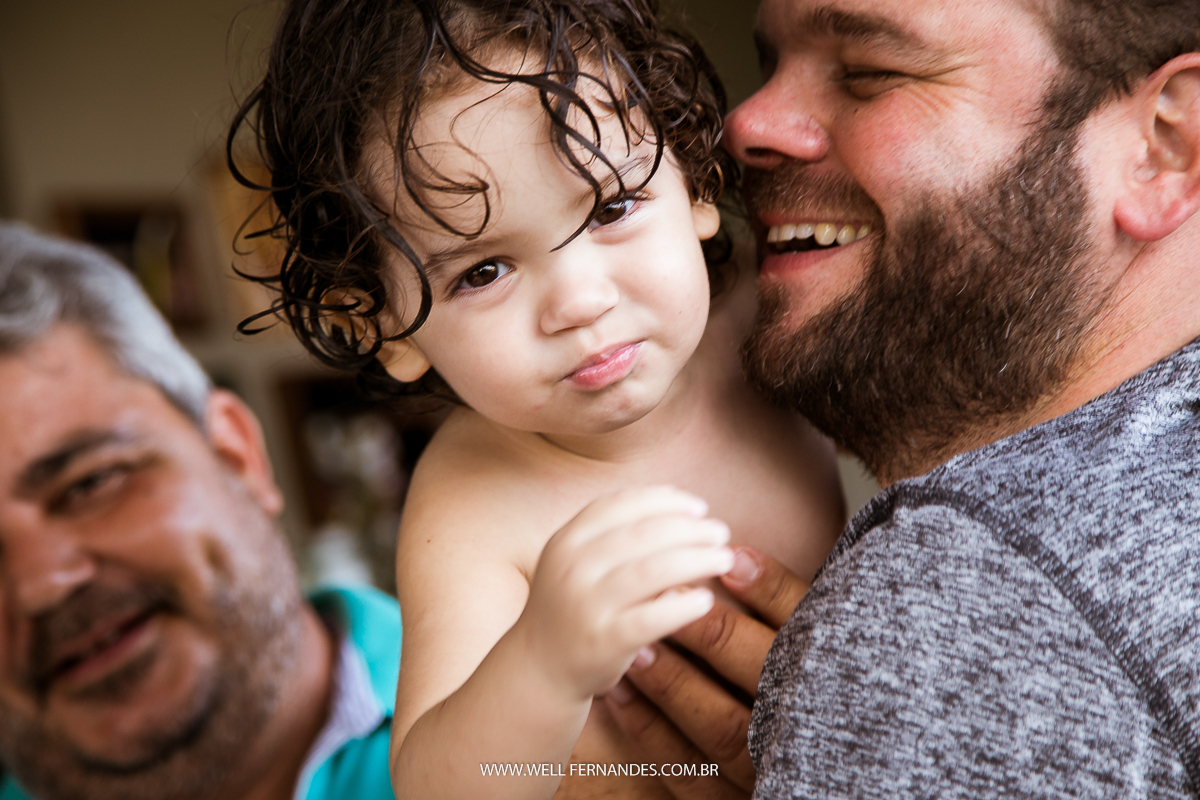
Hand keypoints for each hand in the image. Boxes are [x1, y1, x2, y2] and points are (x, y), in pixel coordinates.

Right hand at [514, 486, 734, 701]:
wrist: (540, 668)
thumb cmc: (576, 606)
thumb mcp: (580, 562)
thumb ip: (618, 535)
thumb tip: (685, 508)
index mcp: (567, 539)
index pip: (622, 504)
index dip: (665, 500)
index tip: (698, 507)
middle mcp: (572, 567)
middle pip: (644, 534)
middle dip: (690, 528)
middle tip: (721, 532)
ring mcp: (586, 604)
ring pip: (653, 571)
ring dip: (697, 559)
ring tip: (724, 558)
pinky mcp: (603, 641)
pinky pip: (653, 618)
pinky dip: (684, 605)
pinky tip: (707, 601)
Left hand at [604, 546, 807, 798]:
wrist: (824, 770)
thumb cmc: (811, 686)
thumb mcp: (820, 641)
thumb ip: (786, 603)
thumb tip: (735, 557)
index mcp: (835, 682)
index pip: (805, 633)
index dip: (769, 592)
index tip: (727, 558)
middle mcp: (805, 728)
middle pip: (761, 679)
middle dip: (712, 636)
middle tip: (664, 594)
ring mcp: (770, 771)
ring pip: (721, 728)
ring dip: (673, 684)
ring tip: (637, 647)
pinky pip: (690, 773)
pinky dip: (651, 732)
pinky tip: (620, 695)